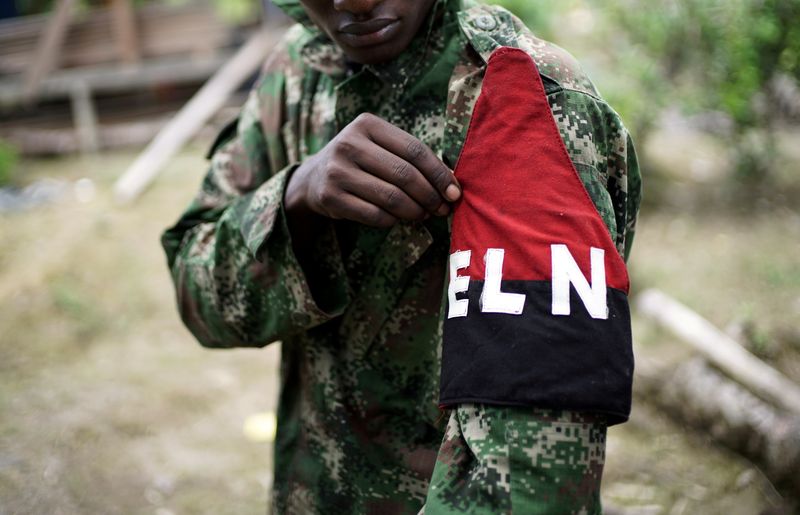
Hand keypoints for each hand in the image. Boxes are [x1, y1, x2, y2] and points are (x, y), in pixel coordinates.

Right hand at [285, 113, 460, 227]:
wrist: (314, 177)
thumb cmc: (361, 161)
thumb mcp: (380, 147)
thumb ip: (411, 158)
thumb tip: (451, 184)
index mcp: (367, 124)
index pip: (414, 150)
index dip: (439, 174)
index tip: (454, 192)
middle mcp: (349, 144)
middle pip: (404, 174)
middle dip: (430, 196)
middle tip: (442, 209)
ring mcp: (337, 171)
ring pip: (391, 197)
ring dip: (415, 211)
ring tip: (424, 215)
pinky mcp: (330, 197)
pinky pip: (374, 215)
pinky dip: (393, 220)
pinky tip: (400, 219)